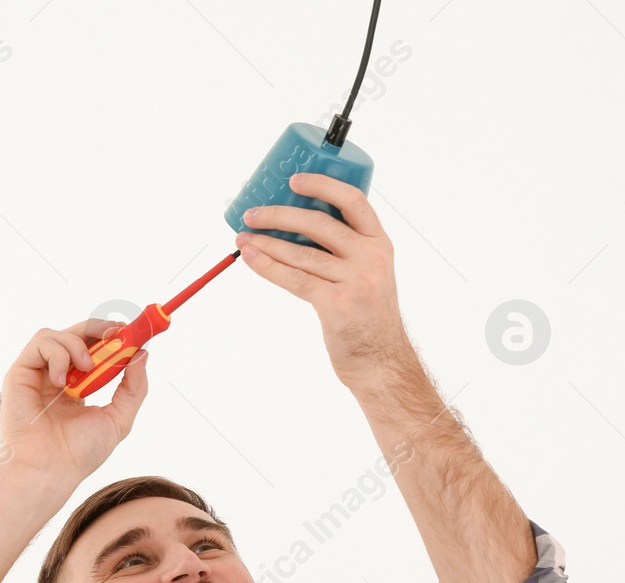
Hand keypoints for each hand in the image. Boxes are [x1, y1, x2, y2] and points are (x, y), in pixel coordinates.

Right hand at [0, 320, 148, 481]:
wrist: (51, 468)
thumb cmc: (80, 452)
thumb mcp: (119, 418)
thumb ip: (133, 388)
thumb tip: (142, 354)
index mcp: (78, 386)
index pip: (94, 349)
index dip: (111, 336)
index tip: (130, 331)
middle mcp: (57, 376)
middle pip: (76, 334)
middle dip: (99, 327)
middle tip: (117, 331)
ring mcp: (38, 373)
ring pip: (57, 334)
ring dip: (78, 344)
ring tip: (88, 368)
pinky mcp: (20, 372)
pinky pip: (40, 344)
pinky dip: (57, 355)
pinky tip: (62, 382)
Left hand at [234, 172, 408, 387]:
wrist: (380, 360)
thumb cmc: (368, 316)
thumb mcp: (370, 273)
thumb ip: (345, 248)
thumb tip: (297, 223)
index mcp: (379, 243)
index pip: (353, 201)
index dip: (322, 185)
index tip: (295, 181)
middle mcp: (370, 258)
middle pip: (318, 223)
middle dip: (279, 215)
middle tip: (253, 214)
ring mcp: (355, 281)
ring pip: (301, 252)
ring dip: (266, 242)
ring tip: (243, 237)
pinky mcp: (336, 304)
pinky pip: (294, 279)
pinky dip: (268, 266)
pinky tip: (252, 258)